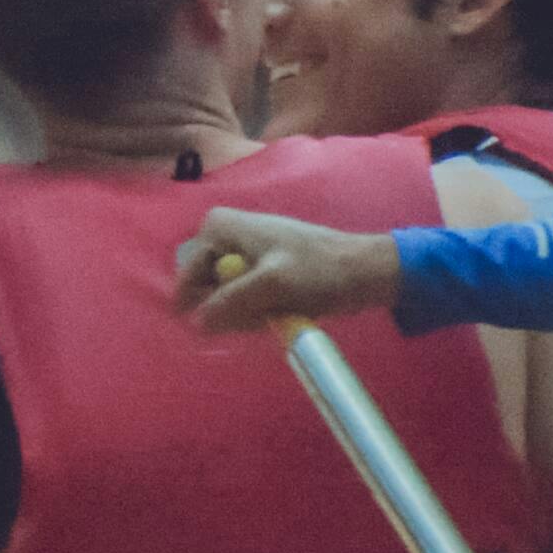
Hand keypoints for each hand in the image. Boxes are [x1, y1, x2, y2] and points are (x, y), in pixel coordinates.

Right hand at [171, 209, 399, 332]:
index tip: (213, 325)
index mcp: (220, 227)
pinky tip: (281, 312)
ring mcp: (245, 253)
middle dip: (229, 308)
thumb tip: (195, 324)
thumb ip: (229, 302)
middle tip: (259, 315)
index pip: (189, 274)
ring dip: (246, 313)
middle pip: (206, 286)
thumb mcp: (270, 285)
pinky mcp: (262, 269)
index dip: (199, 302)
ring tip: (276, 312)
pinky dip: (258, 311)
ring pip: (226, 297)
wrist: (364, 271)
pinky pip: (245, 299)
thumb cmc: (318, 269)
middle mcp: (227, 236)